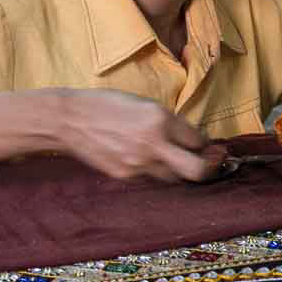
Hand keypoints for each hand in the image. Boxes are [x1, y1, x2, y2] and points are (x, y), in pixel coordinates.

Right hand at [56, 89, 215, 181]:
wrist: (69, 119)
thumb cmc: (106, 104)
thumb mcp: (144, 103)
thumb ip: (169, 122)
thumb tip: (193, 139)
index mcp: (160, 119)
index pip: (199, 140)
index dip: (207, 144)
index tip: (208, 146)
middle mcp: (153, 144)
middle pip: (197, 170)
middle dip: (209, 169)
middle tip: (212, 163)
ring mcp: (139, 163)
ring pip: (174, 177)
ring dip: (179, 170)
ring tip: (175, 159)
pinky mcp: (125, 175)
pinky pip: (150, 178)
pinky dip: (154, 170)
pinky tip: (145, 158)